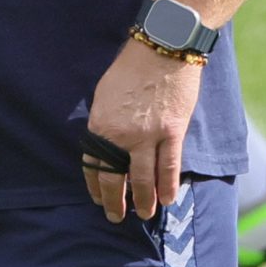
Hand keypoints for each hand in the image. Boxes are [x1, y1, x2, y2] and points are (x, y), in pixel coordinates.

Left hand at [82, 39, 201, 222]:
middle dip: (115, 201)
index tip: (98, 198)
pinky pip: (169, 167)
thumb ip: (106, 122)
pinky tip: (167, 200)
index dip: (95, 185)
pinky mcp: (172, 132)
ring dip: (143, 201)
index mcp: (100, 125)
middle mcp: (120, 135)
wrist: (161, 49)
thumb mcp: (105, 95)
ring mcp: (147, 136)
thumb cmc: (130, 67)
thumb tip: (107, 143)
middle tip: (115, 217)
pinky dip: (168, 186)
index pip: (93, 164)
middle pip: (116, 177)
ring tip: (144, 215)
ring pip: (144, 179)